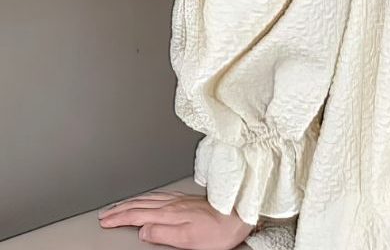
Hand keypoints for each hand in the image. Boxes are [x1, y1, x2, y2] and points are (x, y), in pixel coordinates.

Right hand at [97, 190, 253, 249]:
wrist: (239, 216)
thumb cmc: (219, 230)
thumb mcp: (188, 239)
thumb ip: (163, 233)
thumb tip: (143, 230)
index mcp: (170, 213)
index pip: (137, 214)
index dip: (119, 218)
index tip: (105, 221)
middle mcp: (174, 203)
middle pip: (140, 204)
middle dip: (119, 209)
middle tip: (105, 214)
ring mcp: (181, 199)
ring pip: (149, 198)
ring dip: (131, 202)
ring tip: (120, 205)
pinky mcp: (188, 199)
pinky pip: (160, 195)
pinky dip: (147, 197)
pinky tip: (148, 198)